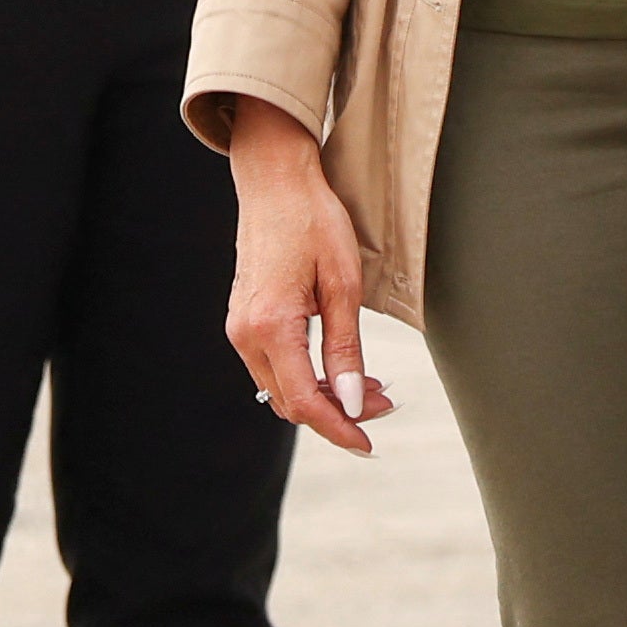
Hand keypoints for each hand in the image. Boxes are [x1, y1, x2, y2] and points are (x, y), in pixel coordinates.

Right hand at [212, 107, 391, 454]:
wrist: (275, 182)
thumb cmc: (313, 221)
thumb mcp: (343, 285)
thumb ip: (346, 348)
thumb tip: (354, 402)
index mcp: (270, 326)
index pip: (304, 401)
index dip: (339, 429)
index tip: (369, 444)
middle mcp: (246, 334)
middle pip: (292, 402)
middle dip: (339, 412)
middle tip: (387, 403)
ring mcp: (240, 329)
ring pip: (283, 388)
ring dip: (326, 396)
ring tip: (373, 386)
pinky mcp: (245, 321)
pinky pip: (276, 366)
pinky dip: (310, 376)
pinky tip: (343, 369)